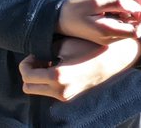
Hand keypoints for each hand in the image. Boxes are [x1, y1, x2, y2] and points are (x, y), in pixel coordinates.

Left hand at [19, 35, 140, 100]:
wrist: (115, 58)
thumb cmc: (92, 46)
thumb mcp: (67, 43)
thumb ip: (47, 50)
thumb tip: (37, 54)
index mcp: (57, 76)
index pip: (26, 75)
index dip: (25, 63)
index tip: (35, 54)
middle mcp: (59, 90)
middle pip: (28, 87)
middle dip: (29, 72)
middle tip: (40, 59)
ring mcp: (65, 95)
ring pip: (38, 90)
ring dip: (39, 78)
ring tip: (50, 63)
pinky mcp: (70, 96)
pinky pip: (50, 91)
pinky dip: (49, 81)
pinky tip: (60, 67)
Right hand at [58, 0, 140, 43]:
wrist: (59, 19)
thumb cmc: (77, 8)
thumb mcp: (97, 2)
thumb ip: (118, 4)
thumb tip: (138, 7)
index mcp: (108, 32)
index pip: (138, 31)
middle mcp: (111, 38)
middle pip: (138, 29)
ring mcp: (110, 37)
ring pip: (133, 26)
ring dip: (138, 12)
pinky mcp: (108, 33)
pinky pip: (126, 25)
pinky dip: (131, 14)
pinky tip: (127, 4)